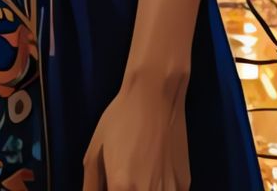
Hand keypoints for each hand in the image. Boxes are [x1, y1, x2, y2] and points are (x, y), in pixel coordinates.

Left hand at [82, 76, 190, 190]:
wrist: (155, 95)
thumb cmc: (120, 120)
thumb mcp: (95, 151)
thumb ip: (91, 185)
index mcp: (122, 187)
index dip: (110, 190)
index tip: (110, 184)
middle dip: (126, 188)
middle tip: (122, 178)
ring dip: (142, 188)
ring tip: (138, 171)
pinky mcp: (185, 185)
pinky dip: (159, 188)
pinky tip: (153, 169)